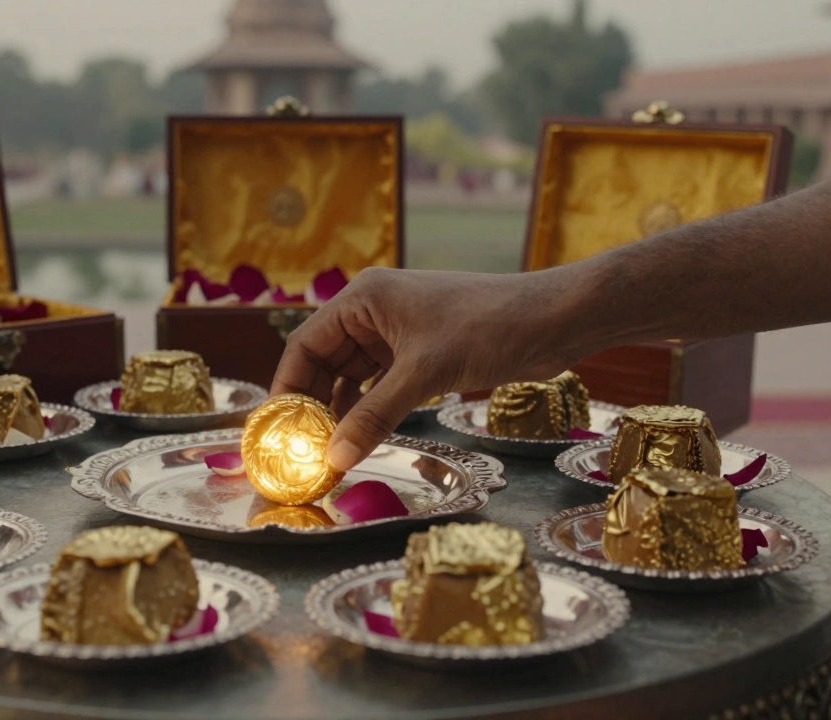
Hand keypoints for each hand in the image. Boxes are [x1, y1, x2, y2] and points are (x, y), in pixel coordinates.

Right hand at [270, 267, 581, 471]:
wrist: (552, 320)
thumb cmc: (488, 327)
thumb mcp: (425, 374)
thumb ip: (376, 416)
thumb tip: (335, 459)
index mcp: (363, 299)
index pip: (305, 345)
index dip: (287, 388)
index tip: (279, 431)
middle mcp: (373, 313)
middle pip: (324, 364)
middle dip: (313, 406)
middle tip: (303, 452)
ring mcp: (397, 334)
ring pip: (352, 378)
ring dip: (342, 413)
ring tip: (329, 455)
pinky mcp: (420, 354)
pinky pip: (380, 385)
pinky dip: (370, 411)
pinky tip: (363, 439)